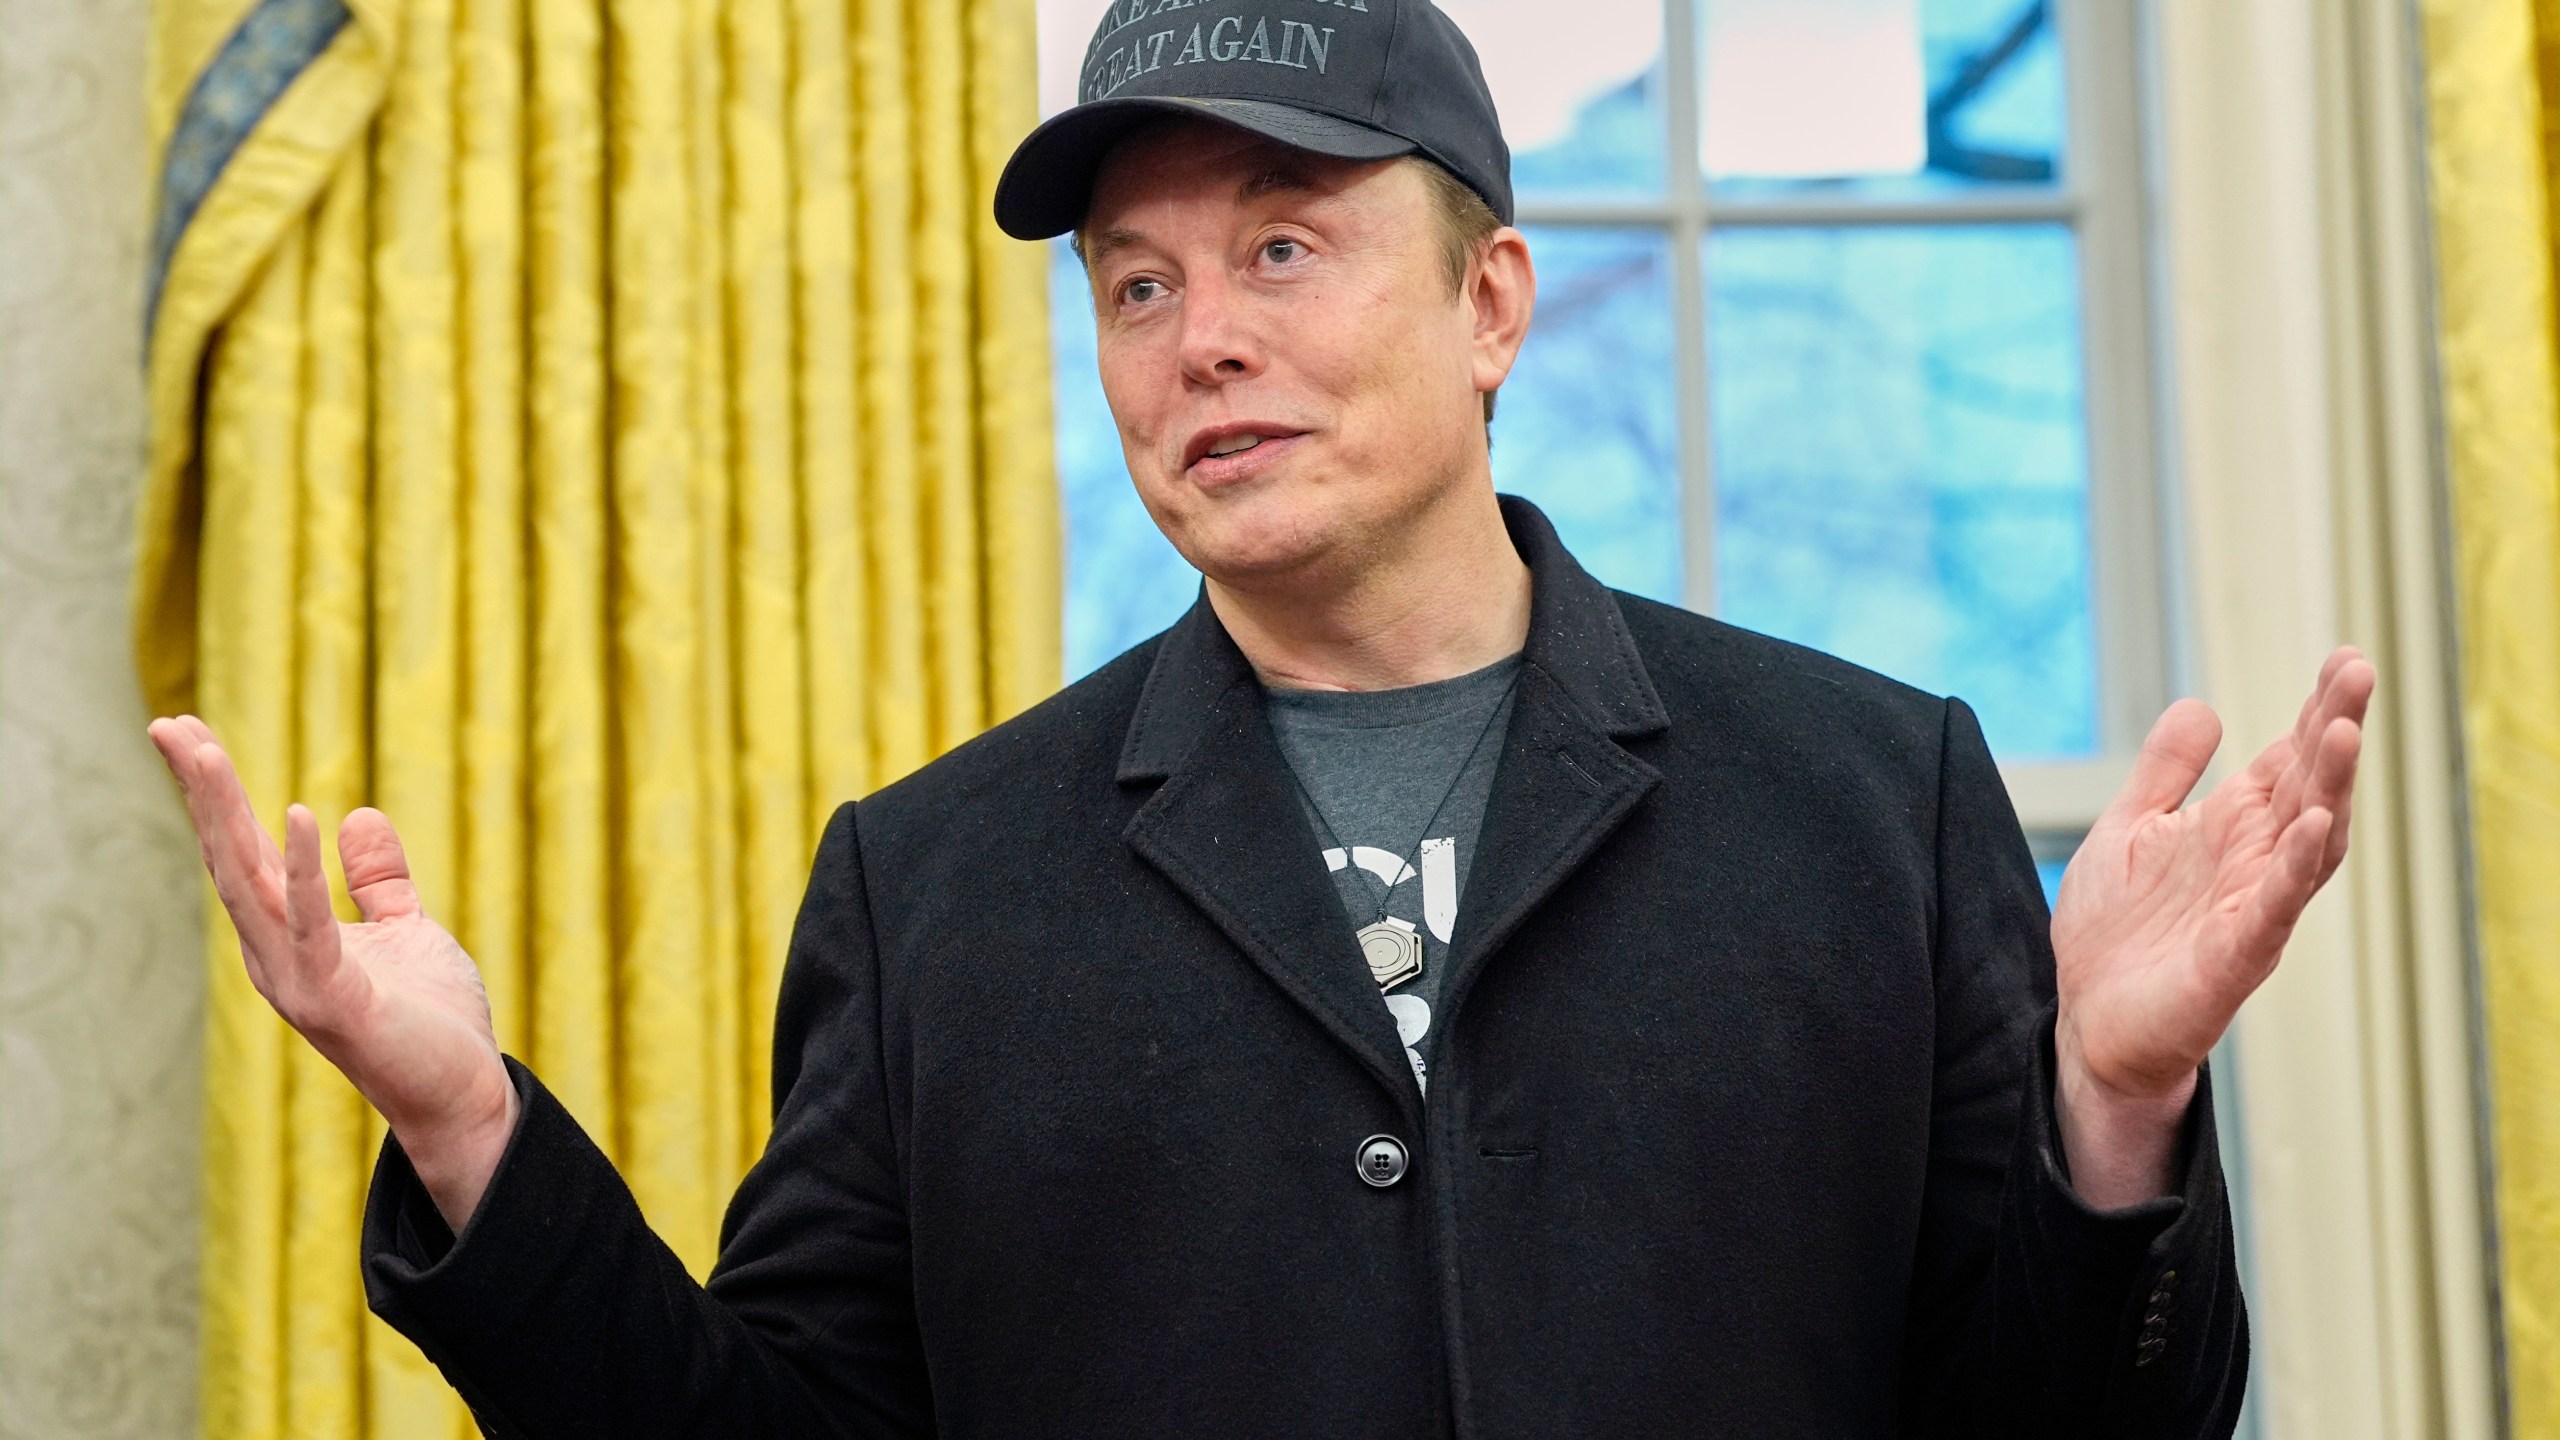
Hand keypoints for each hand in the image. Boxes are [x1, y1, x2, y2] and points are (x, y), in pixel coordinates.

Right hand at [148, 716, 517, 1229]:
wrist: (462, 1094)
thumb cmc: (430, 1020)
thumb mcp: (406, 930)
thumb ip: (379, 880)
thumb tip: (358, 816)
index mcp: (289, 936)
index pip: (242, 852)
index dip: (216, 794)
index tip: (187, 732)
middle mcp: (275, 955)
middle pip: (228, 858)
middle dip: (200, 792)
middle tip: (166, 723)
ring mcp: (296, 980)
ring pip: (248, 884)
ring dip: (223, 816)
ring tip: (200, 752)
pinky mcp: (334, 1000)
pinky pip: (312, 924)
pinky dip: (302, 869)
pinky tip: (293, 814)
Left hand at [2049, 648, 2372, 1206]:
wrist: (2086, 1022)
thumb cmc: (2114, 933)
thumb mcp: (2129, 830)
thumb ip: (2166, 773)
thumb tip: (2204, 706)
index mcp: (2231, 829)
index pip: (2287, 760)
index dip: (2315, 711)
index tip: (2344, 657)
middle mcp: (2253, 862)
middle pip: (2309, 786)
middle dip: (2335, 728)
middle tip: (2359, 670)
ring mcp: (2250, 908)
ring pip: (2307, 840)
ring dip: (2328, 786)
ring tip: (2344, 729)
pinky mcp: (2234, 956)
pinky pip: (2274, 907)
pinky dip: (2292, 867)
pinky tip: (2307, 825)